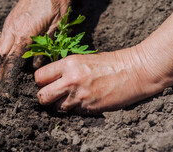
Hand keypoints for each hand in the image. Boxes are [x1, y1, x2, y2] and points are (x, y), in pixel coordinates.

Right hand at [0, 0, 70, 80]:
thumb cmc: (57, 1)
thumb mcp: (58, 26)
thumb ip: (46, 47)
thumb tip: (37, 66)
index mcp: (25, 33)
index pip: (12, 61)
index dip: (8, 78)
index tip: (6, 91)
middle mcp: (13, 29)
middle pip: (0, 58)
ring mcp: (10, 24)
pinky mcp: (10, 20)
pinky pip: (0, 40)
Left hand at [34, 46, 165, 113]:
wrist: (134, 71)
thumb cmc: (110, 63)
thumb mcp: (83, 59)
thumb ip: (65, 69)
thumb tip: (51, 79)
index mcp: (68, 64)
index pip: (39, 77)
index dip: (41, 82)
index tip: (47, 82)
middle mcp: (70, 80)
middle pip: (42, 96)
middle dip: (45, 97)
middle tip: (53, 94)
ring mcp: (79, 96)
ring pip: (56, 108)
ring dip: (61, 105)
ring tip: (72, 97)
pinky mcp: (89, 109)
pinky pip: (72, 113)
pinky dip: (75, 110)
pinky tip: (84, 101)